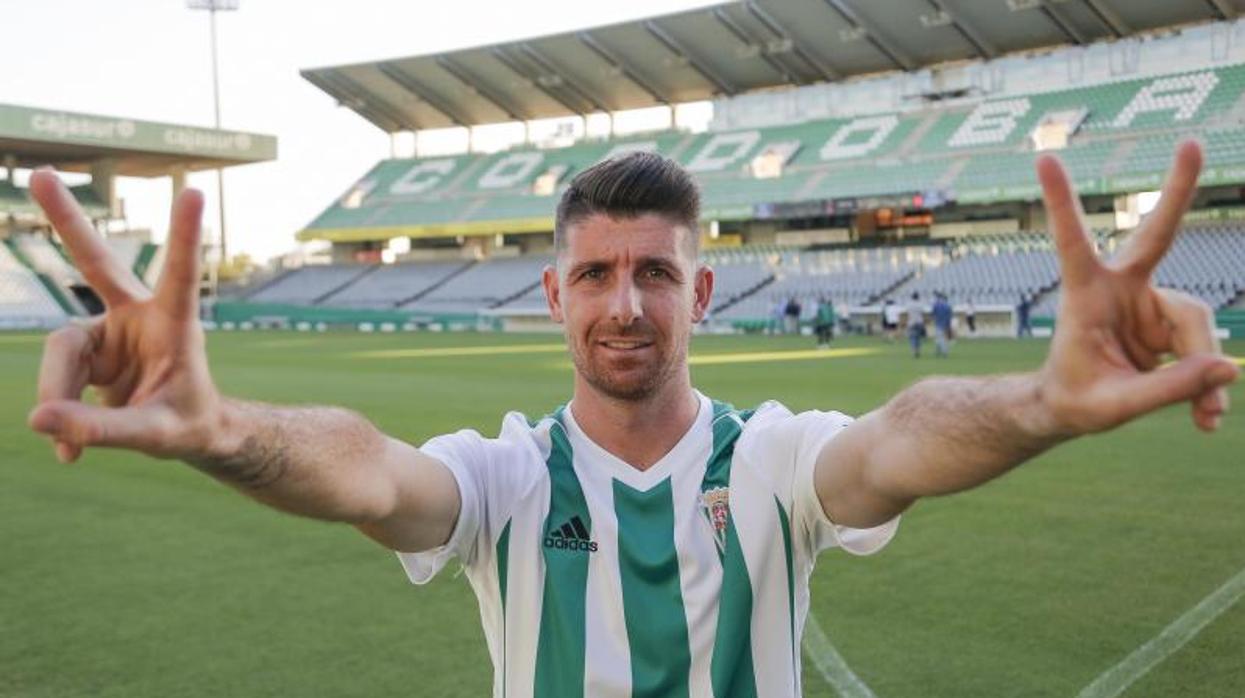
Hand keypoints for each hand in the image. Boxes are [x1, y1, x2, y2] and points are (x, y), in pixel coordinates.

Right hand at [27, 170, 222, 461]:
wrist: (185, 432)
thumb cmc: (186, 425)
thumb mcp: (154, 435)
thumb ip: (102, 429)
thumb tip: (38, 418)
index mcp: (176, 325)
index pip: (180, 276)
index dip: (184, 237)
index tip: (192, 192)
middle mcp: (138, 316)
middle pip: (97, 264)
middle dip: (68, 222)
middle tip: (41, 175)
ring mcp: (109, 330)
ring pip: (61, 353)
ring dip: (59, 396)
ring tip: (70, 447)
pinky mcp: (88, 349)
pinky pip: (56, 379)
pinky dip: (58, 414)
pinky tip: (69, 452)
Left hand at [1037, 141, 1238, 434]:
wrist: (1072, 411)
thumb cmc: (1075, 402)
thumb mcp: (1114, 407)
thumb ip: (1167, 390)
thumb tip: (1227, 368)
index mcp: (1084, 295)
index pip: (1072, 242)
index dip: (1061, 203)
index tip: (1043, 158)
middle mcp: (1119, 288)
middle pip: (1158, 235)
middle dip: (1177, 190)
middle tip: (1193, 142)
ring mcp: (1148, 303)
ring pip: (1196, 323)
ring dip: (1203, 370)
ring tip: (1205, 418)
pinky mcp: (1168, 323)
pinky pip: (1203, 349)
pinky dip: (1207, 382)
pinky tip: (1205, 418)